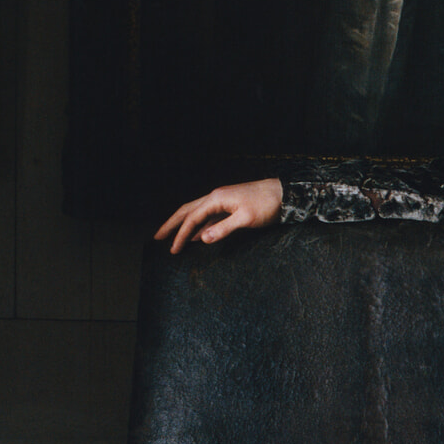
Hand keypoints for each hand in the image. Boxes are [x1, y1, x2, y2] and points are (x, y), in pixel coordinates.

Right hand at [155, 178, 282, 252]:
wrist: (285, 194)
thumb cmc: (267, 204)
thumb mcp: (246, 219)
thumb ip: (224, 228)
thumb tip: (202, 238)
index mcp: (216, 199)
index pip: (192, 218)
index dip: (180, 234)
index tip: (173, 249)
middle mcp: (216, 197)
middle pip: (187, 210)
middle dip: (172, 224)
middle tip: (158, 237)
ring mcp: (222, 201)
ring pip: (197, 212)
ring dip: (184, 225)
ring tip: (173, 237)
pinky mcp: (230, 205)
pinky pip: (209, 216)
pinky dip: (199, 225)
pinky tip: (197, 235)